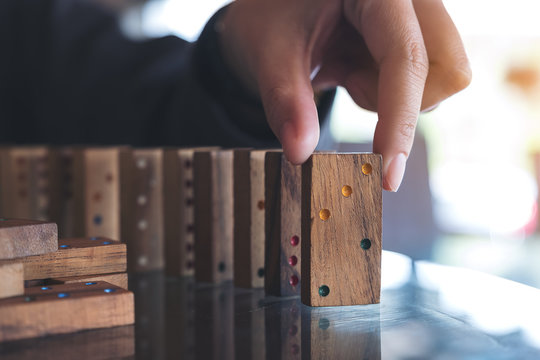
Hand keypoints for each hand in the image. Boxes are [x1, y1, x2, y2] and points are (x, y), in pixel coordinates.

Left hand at [219, 0, 470, 190]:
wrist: (273, 12)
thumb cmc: (270, 20)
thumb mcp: (269, 54)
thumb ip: (285, 101)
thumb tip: (299, 154)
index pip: (406, 55)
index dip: (399, 119)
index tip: (387, 175)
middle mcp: (411, 0)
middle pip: (447, 71)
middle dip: (402, 103)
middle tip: (348, 82)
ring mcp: (419, 18)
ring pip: (439, 85)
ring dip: (388, 98)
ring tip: (343, 68)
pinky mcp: (415, 39)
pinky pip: (421, 88)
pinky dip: (385, 95)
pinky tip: (353, 67)